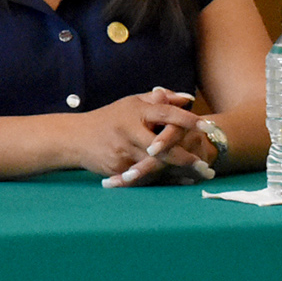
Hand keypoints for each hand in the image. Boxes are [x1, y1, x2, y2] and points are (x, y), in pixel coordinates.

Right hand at [85, 89, 215, 185]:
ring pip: (155, 165)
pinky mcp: (117, 167)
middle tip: (206, 166)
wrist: (75, 137)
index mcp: (134, 111)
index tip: (207, 126)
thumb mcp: (131, 103)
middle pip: (163, 146)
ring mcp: (122, 150)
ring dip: (178, 172)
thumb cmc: (109, 118)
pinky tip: (179, 182)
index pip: (165, 113)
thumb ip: (158, 99)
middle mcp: (128, 130)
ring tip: (198, 177)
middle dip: (186, 157)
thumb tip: (186, 98)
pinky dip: (162, 179)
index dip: (186, 119)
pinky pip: (143, 175)